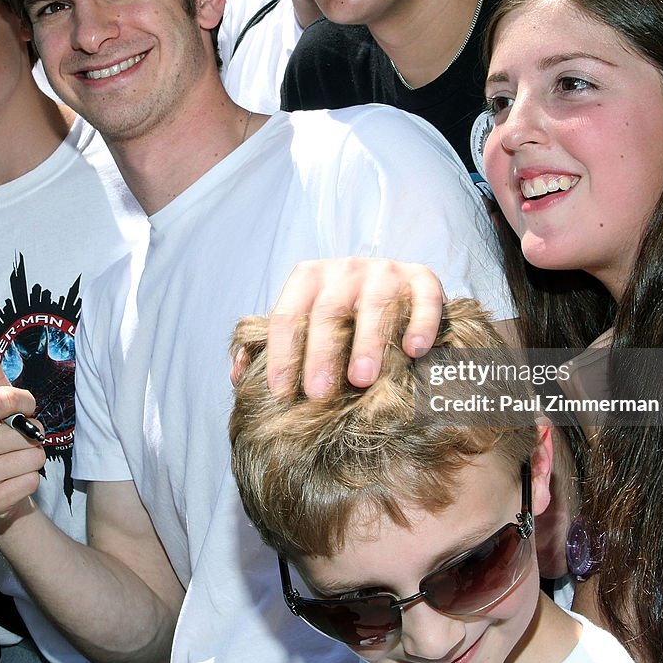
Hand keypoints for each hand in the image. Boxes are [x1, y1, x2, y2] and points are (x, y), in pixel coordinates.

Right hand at [0, 320, 43, 532]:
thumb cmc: (0, 437)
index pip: (6, 397)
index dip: (24, 402)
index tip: (22, 406)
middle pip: (27, 429)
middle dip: (31, 434)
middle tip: (15, 441)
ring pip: (34, 455)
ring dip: (32, 459)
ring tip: (13, 462)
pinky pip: (32, 480)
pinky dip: (30, 482)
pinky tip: (11, 483)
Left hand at [253, 257, 445, 397]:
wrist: (394, 288)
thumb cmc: (340, 319)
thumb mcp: (304, 324)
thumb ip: (271, 348)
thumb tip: (239, 375)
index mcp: (309, 277)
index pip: (288, 314)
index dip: (281, 354)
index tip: (281, 393)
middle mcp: (345, 268)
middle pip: (328, 311)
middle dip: (321, 353)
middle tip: (319, 394)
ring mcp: (386, 271)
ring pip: (374, 305)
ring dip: (368, 343)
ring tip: (363, 379)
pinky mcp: (423, 278)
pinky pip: (423, 298)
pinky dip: (419, 323)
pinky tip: (414, 351)